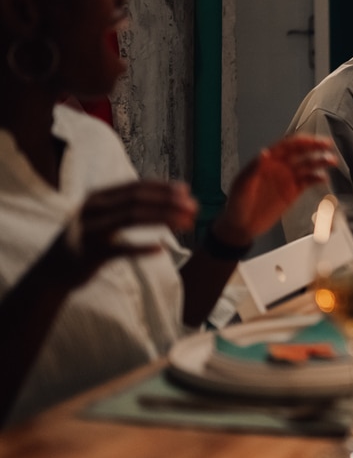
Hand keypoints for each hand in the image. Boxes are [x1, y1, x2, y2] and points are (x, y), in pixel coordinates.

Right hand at [62, 180, 198, 281]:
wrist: (53, 270)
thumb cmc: (89, 239)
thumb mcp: (106, 215)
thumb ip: (132, 204)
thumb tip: (175, 193)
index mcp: (98, 197)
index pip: (136, 187)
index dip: (163, 188)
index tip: (188, 193)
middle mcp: (93, 209)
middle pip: (137, 200)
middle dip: (169, 202)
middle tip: (194, 209)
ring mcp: (90, 230)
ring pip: (131, 218)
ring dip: (163, 219)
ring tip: (186, 223)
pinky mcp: (90, 254)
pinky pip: (120, 250)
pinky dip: (142, 249)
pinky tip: (162, 249)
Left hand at [216, 135, 335, 245]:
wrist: (241, 226)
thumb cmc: (237, 204)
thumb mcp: (242, 185)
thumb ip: (254, 168)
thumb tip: (265, 153)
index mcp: (266, 161)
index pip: (286, 146)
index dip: (300, 141)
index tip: (312, 140)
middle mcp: (279, 167)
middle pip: (300, 152)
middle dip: (314, 147)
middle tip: (327, 144)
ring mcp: (287, 179)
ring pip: (307, 165)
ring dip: (320, 162)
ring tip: (331, 161)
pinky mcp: (293, 192)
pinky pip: (308, 182)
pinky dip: (317, 179)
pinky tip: (324, 178)